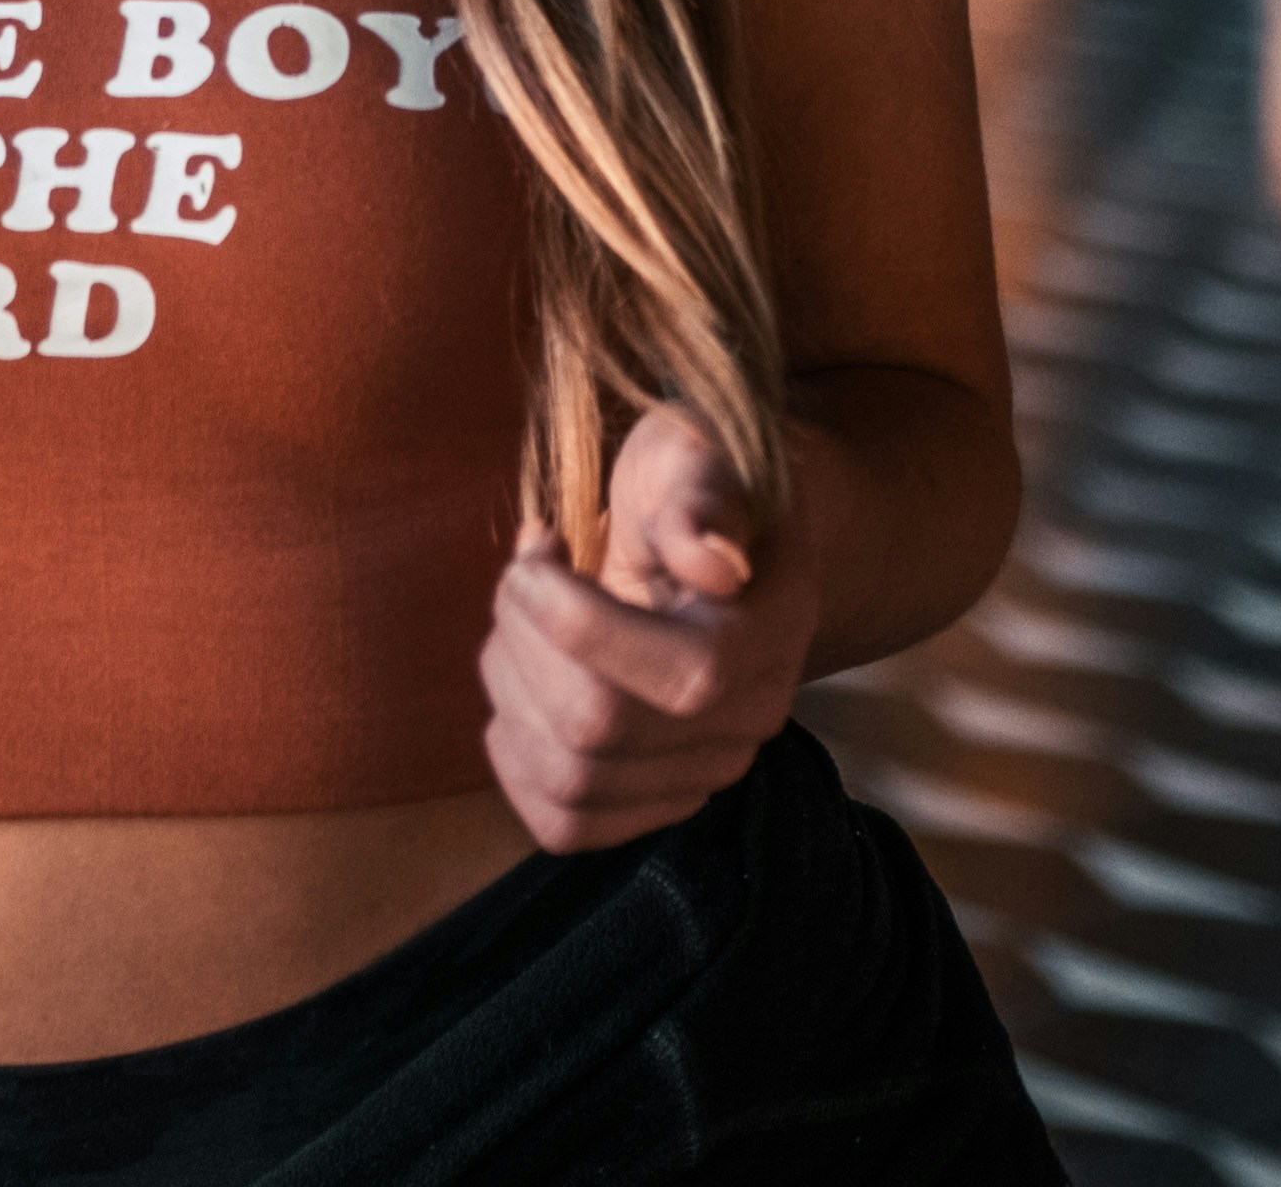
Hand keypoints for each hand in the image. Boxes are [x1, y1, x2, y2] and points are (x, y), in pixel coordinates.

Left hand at [479, 401, 817, 852]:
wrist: (716, 536)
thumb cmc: (696, 480)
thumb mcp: (699, 454)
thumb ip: (703, 499)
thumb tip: (715, 562)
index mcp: (770, 632)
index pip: (681, 675)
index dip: (574, 618)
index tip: (539, 546)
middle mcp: (747, 720)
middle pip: (599, 731)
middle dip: (524, 642)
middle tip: (522, 575)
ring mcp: (702, 770)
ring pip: (569, 781)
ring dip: (509, 691)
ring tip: (518, 622)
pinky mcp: (650, 798)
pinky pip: (567, 825)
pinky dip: (515, 761)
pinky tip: (517, 689)